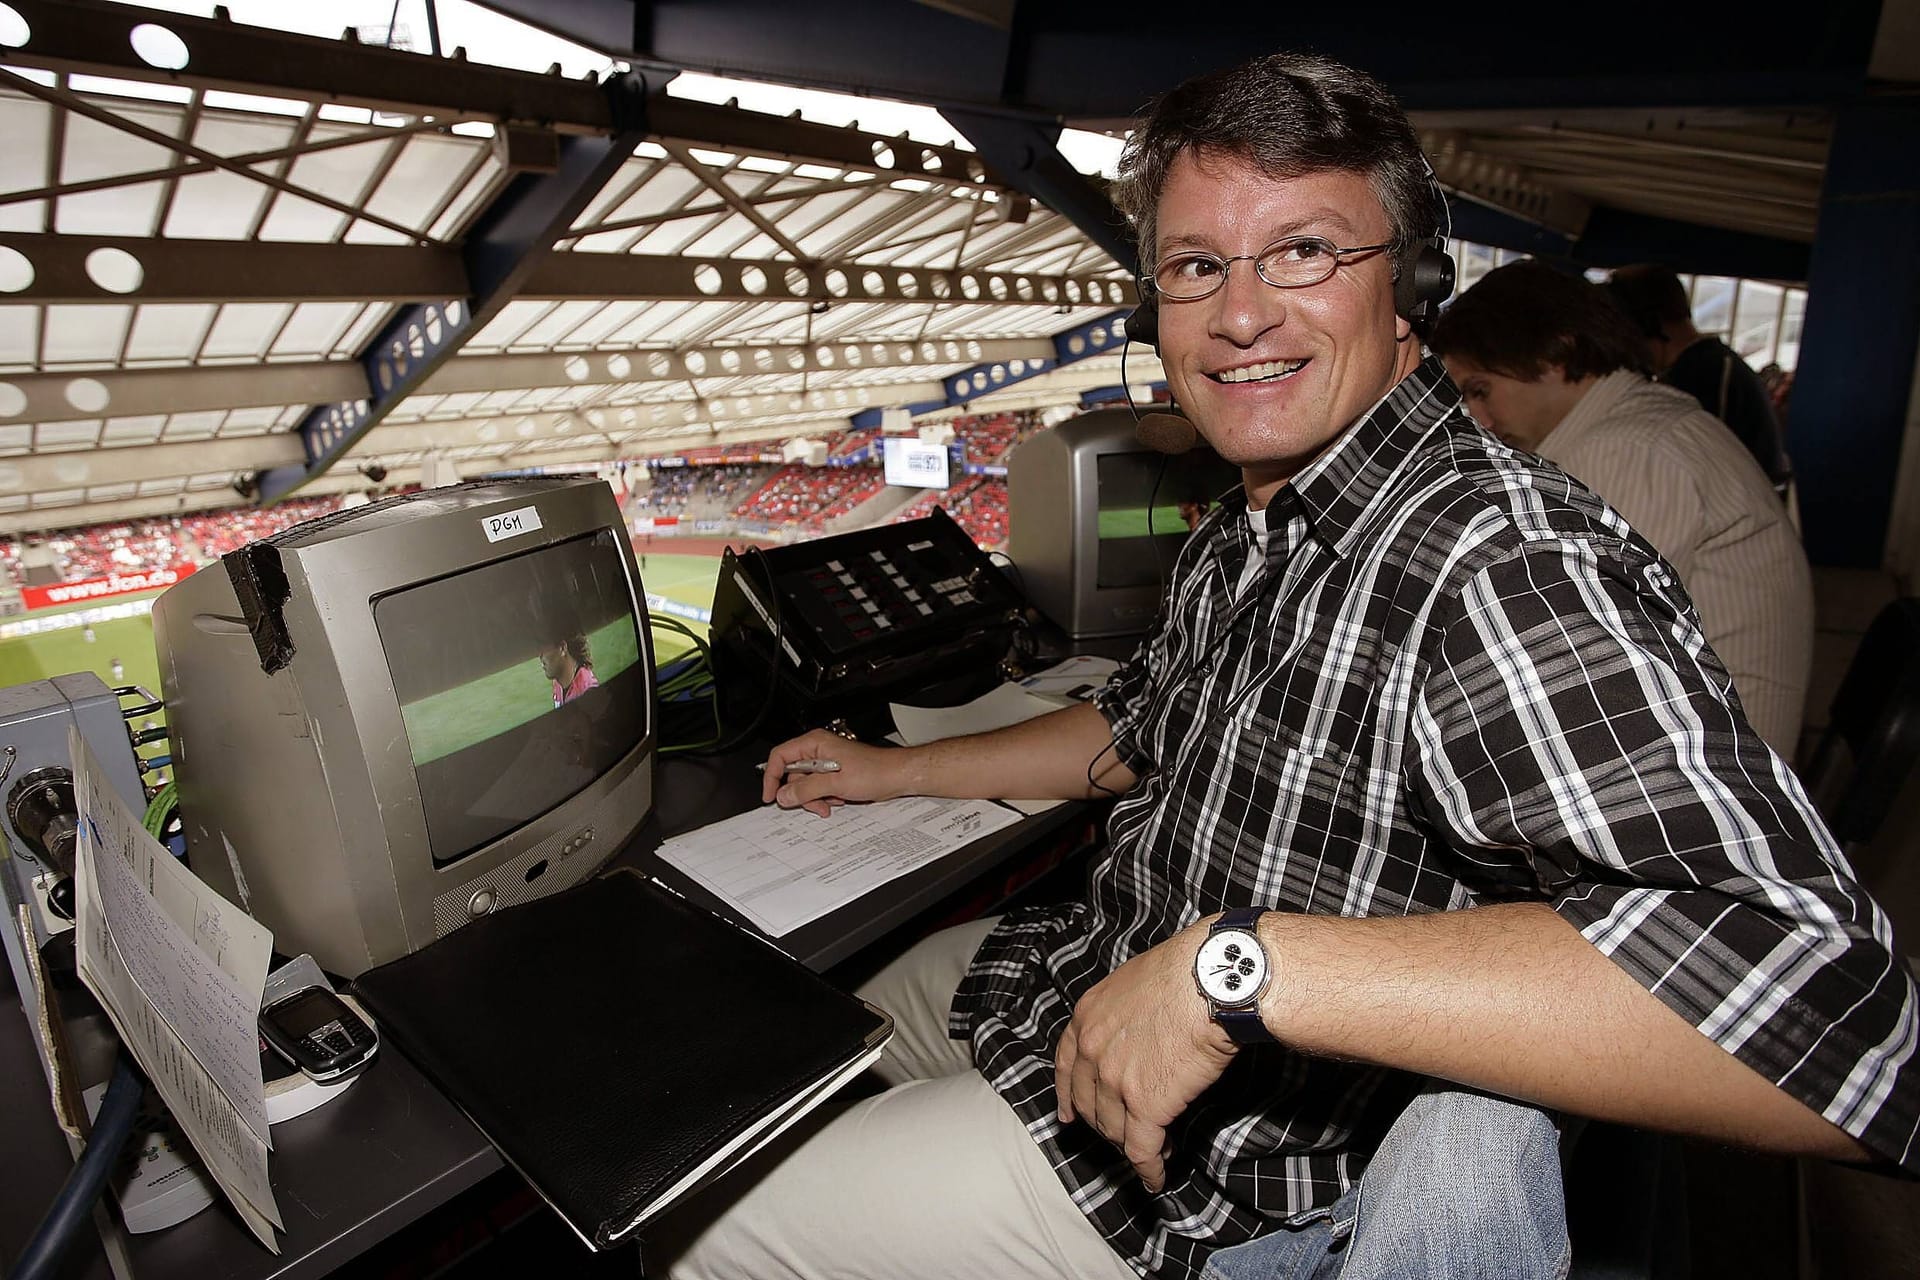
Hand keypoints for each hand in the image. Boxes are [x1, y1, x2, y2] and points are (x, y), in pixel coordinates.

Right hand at [760, 731, 915, 816]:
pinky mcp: (833, 775)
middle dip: (802, 794)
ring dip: (815, 799)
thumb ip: (806, 789)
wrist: (896, 777)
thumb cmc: (875, 770)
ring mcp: (826, 764)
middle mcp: (818, 752)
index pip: (780, 757)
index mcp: (814, 744)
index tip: (770, 795)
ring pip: (805, 786)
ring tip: (832, 802)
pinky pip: (818, 789)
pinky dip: (825, 799)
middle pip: (792, 775)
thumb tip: (784, 795)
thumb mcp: (835, 783)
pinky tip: (839, 800)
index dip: (772, 776)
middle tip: (815, 804)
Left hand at [1054, 916, 1240, 1191]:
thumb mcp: (1135, 983)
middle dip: (1105, 1124)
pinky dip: (1150, 1169)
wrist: (1210, 981)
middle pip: (1090, 1104)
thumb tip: (1139, 1031)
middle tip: (1123, 1134)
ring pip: (1114, 1129)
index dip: (1067, 1095)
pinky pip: (1143, 1149)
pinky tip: (1156, 1179)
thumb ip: (1124, 1013)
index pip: (1066, 1065)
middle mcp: (1093, 1050)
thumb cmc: (1186, 972)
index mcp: (1087, 1017)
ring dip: (1131, 1145)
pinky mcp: (1147, 1105)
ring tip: (1153, 1150)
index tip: (1068, 1115)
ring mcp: (1115, 1081)